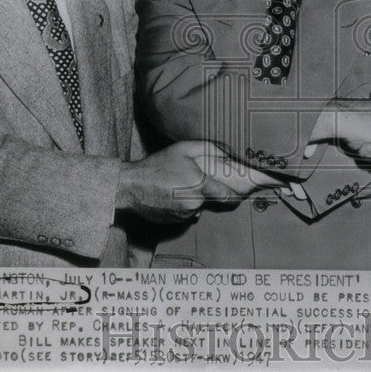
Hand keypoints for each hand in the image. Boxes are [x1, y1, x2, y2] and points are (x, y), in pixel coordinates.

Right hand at [116, 141, 282, 223]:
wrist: (130, 187)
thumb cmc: (157, 165)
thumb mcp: (182, 148)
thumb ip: (208, 148)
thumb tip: (227, 150)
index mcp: (201, 185)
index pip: (228, 196)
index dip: (235, 194)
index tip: (240, 192)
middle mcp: (196, 203)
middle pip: (213, 201)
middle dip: (210, 193)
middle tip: (198, 182)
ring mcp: (185, 215)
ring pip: (199, 208)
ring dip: (195, 200)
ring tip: (179, 187)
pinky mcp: (175, 222)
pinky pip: (186, 214)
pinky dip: (183, 207)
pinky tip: (171, 196)